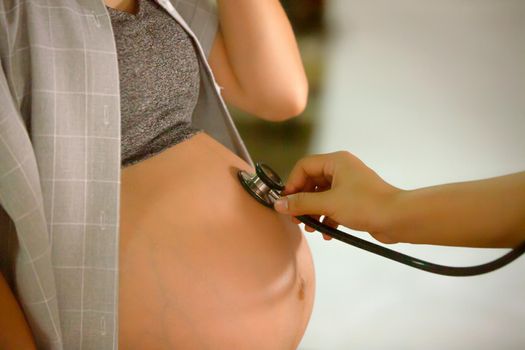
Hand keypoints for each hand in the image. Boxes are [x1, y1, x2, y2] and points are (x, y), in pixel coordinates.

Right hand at [274, 151, 401, 242]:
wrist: (398, 219)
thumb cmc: (366, 205)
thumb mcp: (329, 204)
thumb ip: (302, 203)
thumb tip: (278, 203)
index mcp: (336, 162)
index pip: (304, 166)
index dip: (292, 184)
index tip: (286, 202)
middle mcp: (342, 170)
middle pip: (311, 182)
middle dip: (302, 202)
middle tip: (296, 218)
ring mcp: (349, 185)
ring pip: (321, 196)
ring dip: (314, 212)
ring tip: (311, 228)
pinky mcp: (354, 201)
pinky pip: (333, 206)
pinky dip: (327, 218)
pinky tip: (327, 233)